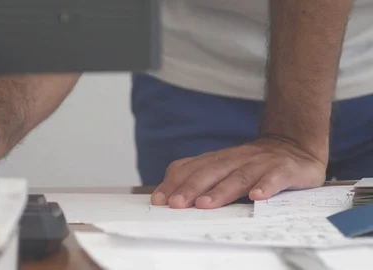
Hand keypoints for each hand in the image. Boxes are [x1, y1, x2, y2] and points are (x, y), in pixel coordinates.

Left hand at [150, 137, 326, 208]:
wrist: (294, 145)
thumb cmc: (252, 164)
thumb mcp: (224, 168)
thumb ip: (201, 178)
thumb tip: (168, 197)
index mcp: (218, 160)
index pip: (191, 168)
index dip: (174, 182)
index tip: (159, 200)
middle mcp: (235, 159)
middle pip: (210, 172)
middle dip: (191, 188)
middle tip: (176, 204)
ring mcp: (259, 163)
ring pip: (237, 176)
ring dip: (221, 191)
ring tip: (206, 204)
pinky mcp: (283, 169)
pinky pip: (274, 177)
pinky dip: (265, 186)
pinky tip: (257, 197)